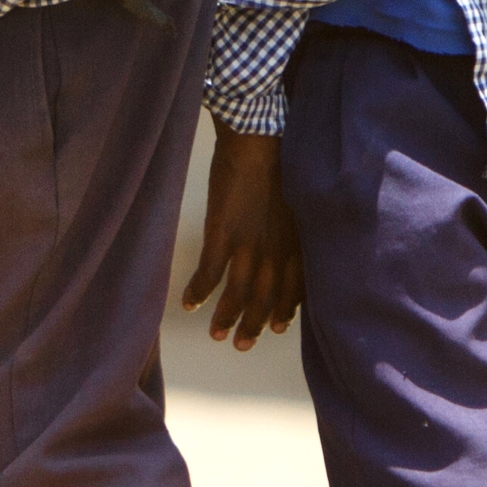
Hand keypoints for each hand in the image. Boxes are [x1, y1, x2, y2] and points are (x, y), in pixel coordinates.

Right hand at [182, 125, 303, 349]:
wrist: (259, 141)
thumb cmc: (280, 162)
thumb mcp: (297, 200)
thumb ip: (293, 226)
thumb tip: (288, 236)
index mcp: (296, 242)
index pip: (294, 288)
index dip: (284, 310)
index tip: (277, 326)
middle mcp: (276, 250)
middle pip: (266, 298)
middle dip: (254, 325)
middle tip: (243, 345)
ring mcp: (250, 245)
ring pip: (238, 294)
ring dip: (227, 318)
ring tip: (217, 335)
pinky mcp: (223, 235)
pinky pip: (209, 275)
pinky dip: (199, 292)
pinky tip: (189, 303)